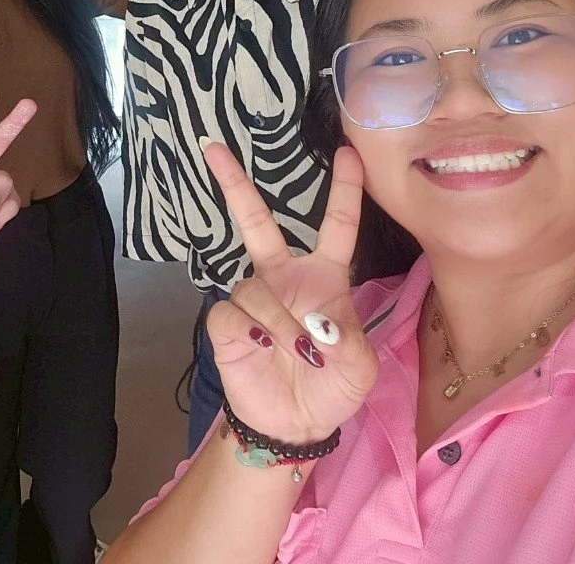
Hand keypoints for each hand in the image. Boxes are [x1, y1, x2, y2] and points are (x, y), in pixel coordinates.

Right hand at [203, 142, 378, 444]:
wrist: (294, 425)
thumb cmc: (332, 388)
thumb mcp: (360, 369)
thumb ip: (348, 342)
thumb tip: (317, 321)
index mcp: (325, 277)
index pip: (338, 225)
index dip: (344, 189)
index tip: (348, 152)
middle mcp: (283, 277)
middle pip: (257, 221)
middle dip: (236, 184)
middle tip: (214, 148)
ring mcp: (252, 297)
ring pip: (253, 287)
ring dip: (277, 319)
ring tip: (295, 352)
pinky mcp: (227, 322)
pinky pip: (232, 312)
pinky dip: (252, 331)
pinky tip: (261, 348)